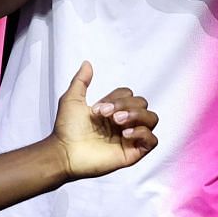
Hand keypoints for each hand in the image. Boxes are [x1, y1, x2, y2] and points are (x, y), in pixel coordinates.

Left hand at [50, 61, 157, 178]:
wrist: (64, 152)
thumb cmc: (66, 129)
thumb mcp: (72, 99)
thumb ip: (81, 81)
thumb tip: (87, 63)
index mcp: (113, 112)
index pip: (129, 95)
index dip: (117, 98)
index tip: (98, 109)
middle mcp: (123, 124)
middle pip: (143, 104)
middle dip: (127, 105)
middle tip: (108, 115)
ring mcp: (129, 139)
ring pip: (152, 119)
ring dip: (137, 116)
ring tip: (118, 122)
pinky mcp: (132, 154)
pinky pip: (152, 140)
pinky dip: (143, 133)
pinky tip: (125, 134)